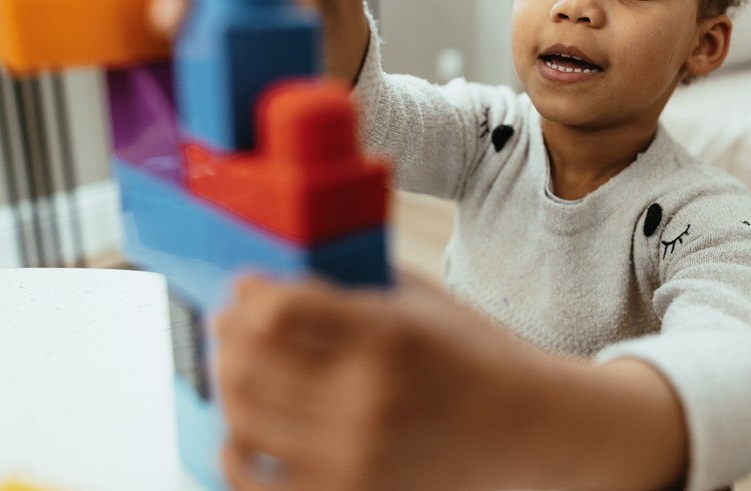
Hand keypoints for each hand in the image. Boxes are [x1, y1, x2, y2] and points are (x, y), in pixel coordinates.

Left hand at [213, 272, 553, 490]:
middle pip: (249, 363)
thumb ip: (353, 288)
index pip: (280, 311)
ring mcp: (352, 457)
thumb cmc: (472, 356)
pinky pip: (254, 481)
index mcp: (387, 337)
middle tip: (230, 322)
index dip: (249, 293)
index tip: (247, 287)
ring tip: (234, 365)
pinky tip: (240, 432)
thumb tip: (278, 280)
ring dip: (227, 382)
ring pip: (243, 416)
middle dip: (228, 333)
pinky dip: (236, 452)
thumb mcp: (421, 301)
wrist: (523, 428)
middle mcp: (364, 400)